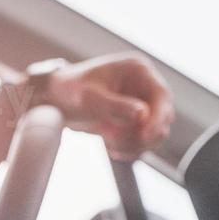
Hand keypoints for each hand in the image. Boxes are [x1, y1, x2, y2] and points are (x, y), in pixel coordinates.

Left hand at [24, 54, 174, 160]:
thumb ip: (116, 106)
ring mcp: (141, 104)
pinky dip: (129, 149)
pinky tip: (110, 147)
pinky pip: (142, 142)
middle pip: (164, 118)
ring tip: (108, 142)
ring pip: (154, 134)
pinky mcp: (134, 121)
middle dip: (143, 135)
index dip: (158, 119)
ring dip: (134, 144)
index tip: (145, 137)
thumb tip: (143, 115)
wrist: (54, 101)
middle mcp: (144, 86)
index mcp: (139, 71)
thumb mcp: (89, 98)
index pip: (162, 97)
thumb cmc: (69, 91)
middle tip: (116, 142)